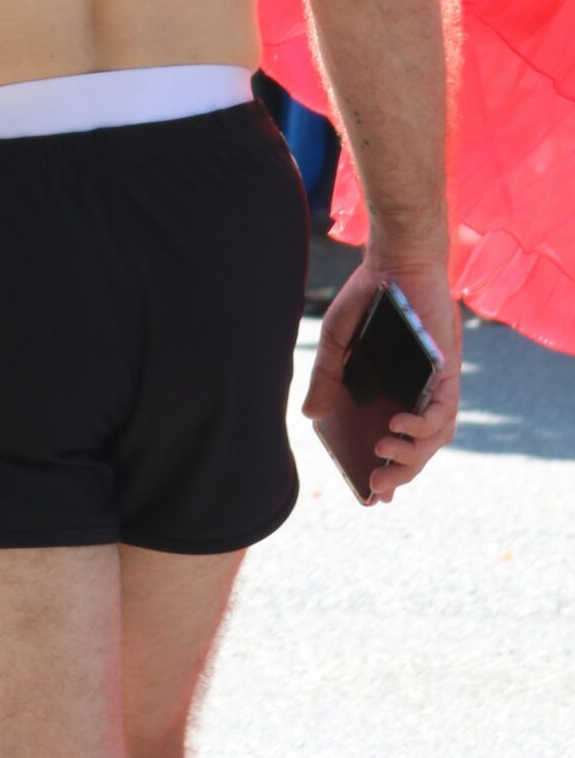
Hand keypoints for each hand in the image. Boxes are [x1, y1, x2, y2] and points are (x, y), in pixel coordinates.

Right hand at [303, 253, 460, 501]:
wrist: (395, 261)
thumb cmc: (369, 299)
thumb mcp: (338, 343)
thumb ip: (326, 378)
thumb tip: (310, 416)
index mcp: (388, 393)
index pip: (392, 442)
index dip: (384, 472)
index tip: (369, 496)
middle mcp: (415, 395)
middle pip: (414, 449)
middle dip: (397, 475)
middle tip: (376, 489)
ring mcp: (434, 386)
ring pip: (432, 439)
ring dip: (412, 458)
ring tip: (384, 460)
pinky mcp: (447, 373)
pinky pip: (443, 411)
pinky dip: (423, 424)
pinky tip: (398, 423)